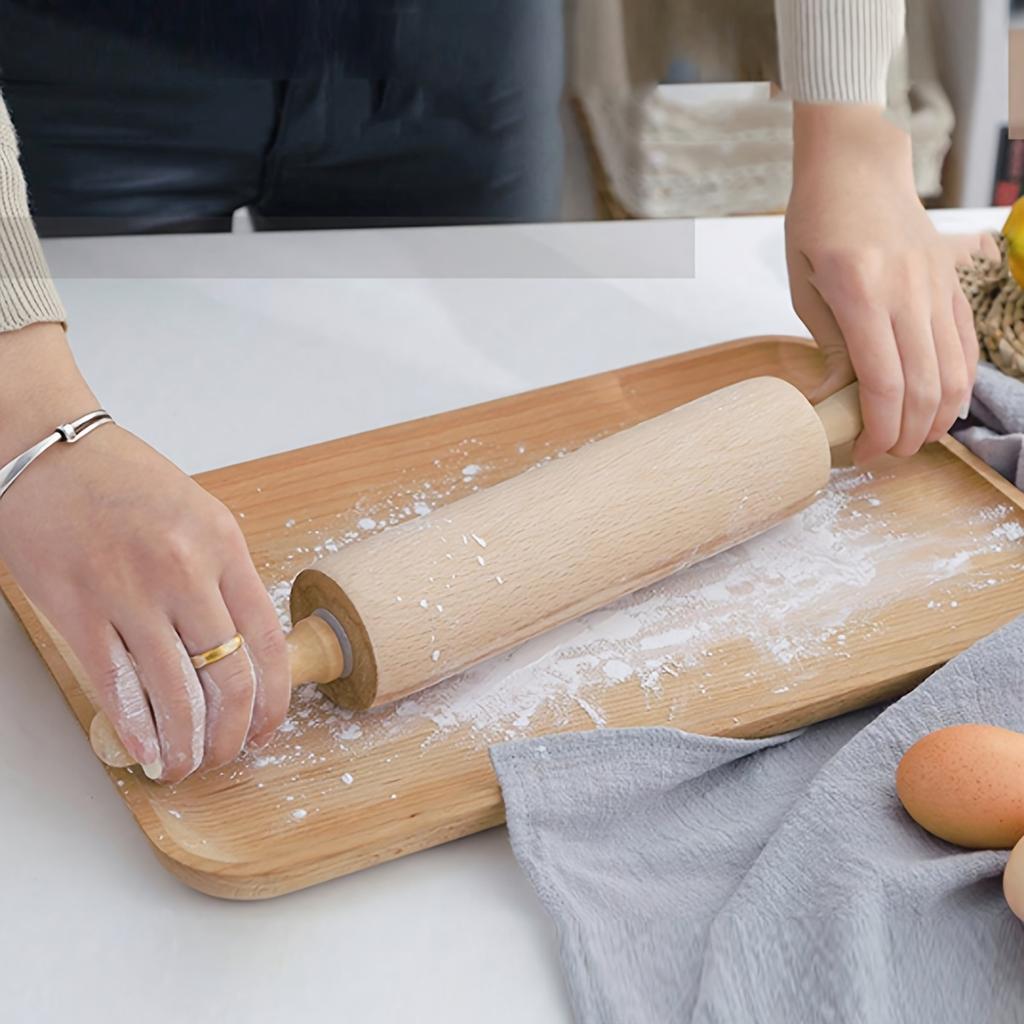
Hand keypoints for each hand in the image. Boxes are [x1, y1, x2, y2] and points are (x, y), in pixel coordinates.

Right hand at [0, 323, 289, 781]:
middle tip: (229, 754)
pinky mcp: (77, 610)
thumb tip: (241, 652)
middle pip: (228, 676)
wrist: (47, 453)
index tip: (271, 726)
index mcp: (223, 544)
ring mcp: (129, 592)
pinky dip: (136, 729)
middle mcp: (183, 570)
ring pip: (174, 692)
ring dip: (186, 743)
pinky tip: (146, 752)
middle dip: (234, 731)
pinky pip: (115, 686)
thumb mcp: (199, 517)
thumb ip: (223, 579)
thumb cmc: (125, 484)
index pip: (267, 639)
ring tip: (186, 765)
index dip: (274, 698)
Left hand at [785, 104, 982, 462]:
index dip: (876, 428)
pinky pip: (967, 346)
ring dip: (936, 418)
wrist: (860, 164)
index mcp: (861, 292)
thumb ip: (828, 345)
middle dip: (905, 434)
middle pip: (923, 386)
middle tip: (883, 453)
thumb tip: (834, 400)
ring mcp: (938, 287)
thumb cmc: (818, 223)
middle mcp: (908, 292)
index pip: (882, 381)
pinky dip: (959, 385)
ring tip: (911, 439)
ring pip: (954, 372)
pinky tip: (942, 408)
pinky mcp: (952, 285)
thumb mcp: (805, 287)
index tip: (861, 450)